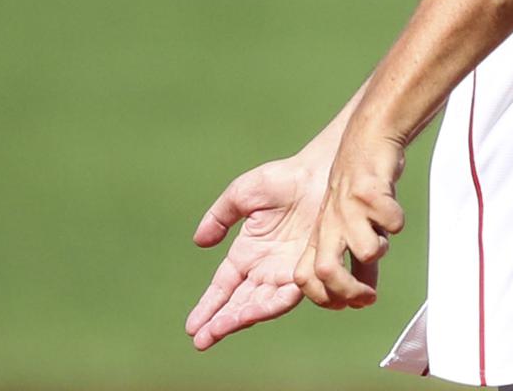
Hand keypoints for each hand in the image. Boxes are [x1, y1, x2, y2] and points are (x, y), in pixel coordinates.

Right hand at [186, 156, 322, 350]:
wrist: (321, 172)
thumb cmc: (284, 180)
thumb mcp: (243, 194)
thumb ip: (219, 216)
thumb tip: (199, 242)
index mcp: (246, 254)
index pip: (223, 287)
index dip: (208, 306)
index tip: (191, 327)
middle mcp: (265, 270)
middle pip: (238, 303)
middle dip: (220, 322)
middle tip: (202, 339)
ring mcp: (287, 273)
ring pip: (261, 304)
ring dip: (240, 318)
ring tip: (221, 328)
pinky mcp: (309, 270)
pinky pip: (288, 293)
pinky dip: (270, 305)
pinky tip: (253, 313)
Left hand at [294, 129, 405, 309]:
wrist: (368, 139)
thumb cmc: (361, 190)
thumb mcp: (350, 226)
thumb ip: (357, 263)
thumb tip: (365, 297)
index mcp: (321, 234)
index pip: (304, 278)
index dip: (324, 299)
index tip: (348, 304)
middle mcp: (330, 223)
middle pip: (325, 273)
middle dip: (349, 292)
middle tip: (369, 297)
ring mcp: (348, 206)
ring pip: (366, 249)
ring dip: (382, 247)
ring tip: (383, 231)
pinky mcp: (369, 189)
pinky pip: (391, 221)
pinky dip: (397, 219)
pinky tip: (392, 207)